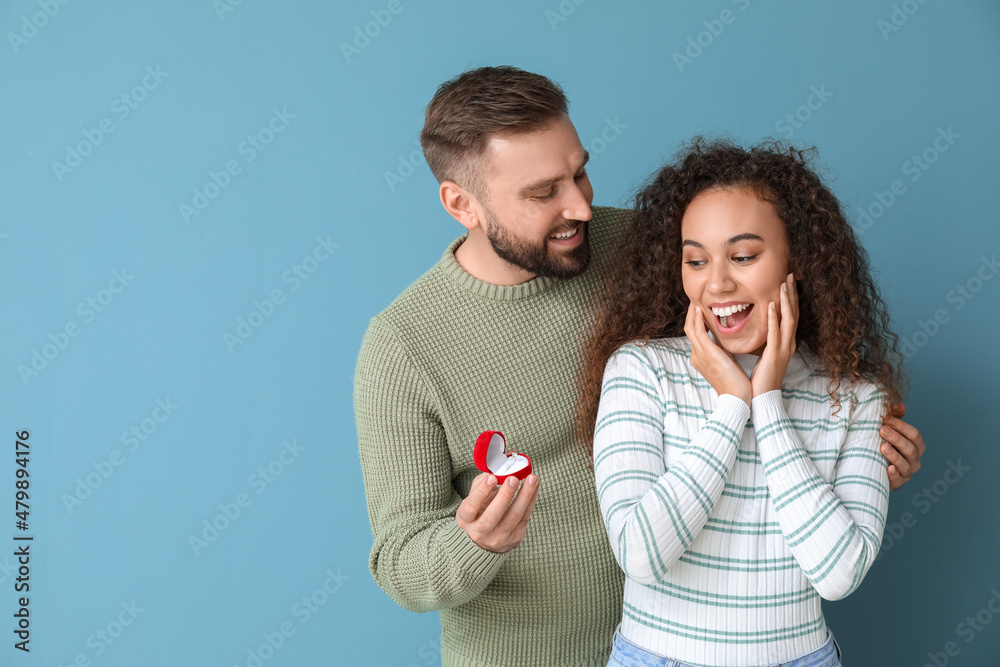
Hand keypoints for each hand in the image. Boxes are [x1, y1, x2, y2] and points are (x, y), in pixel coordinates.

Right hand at [455, 473, 538, 552]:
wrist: (487, 538)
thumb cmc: (480, 511)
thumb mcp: (474, 498)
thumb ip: (482, 484)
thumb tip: (497, 471)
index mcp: (466, 520)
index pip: (471, 507)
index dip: (481, 492)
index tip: (492, 477)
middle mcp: (479, 532)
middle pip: (493, 516)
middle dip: (505, 495)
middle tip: (513, 478)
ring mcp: (498, 538)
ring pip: (513, 517)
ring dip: (524, 496)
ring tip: (532, 479)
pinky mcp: (515, 539)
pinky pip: (525, 518)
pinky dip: (531, 500)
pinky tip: (535, 486)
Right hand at [684, 303, 750, 404]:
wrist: (737, 398)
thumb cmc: (736, 383)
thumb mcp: (727, 363)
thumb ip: (723, 352)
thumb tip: (726, 343)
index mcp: (700, 358)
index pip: (695, 335)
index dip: (696, 320)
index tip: (702, 309)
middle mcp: (696, 355)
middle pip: (689, 328)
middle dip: (692, 313)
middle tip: (696, 299)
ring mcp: (699, 354)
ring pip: (690, 327)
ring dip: (693, 312)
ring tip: (697, 300)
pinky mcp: (707, 353)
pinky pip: (699, 331)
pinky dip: (699, 319)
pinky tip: (701, 309)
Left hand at [750, 273, 798, 396]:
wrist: (762, 397)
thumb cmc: (761, 377)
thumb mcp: (765, 354)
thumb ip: (766, 340)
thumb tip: (760, 326)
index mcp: (785, 342)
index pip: (790, 315)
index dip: (790, 298)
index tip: (787, 281)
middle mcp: (788, 343)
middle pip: (793, 313)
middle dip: (792, 293)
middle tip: (790, 275)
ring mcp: (784, 348)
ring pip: (788, 319)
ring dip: (786, 300)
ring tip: (783, 284)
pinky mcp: (775, 354)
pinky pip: (776, 332)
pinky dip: (774, 318)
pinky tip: (772, 305)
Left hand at [880, 404, 925, 489]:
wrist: (874, 467)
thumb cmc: (884, 445)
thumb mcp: (889, 431)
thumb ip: (895, 419)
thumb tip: (899, 405)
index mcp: (916, 446)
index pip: (915, 435)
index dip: (902, 427)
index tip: (887, 419)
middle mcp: (914, 460)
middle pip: (910, 449)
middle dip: (896, 438)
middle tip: (882, 429)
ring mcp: (907, 473)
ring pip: (904, 464)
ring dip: (894, 455)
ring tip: (883, 447)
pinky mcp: (897, 484)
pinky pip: (898, 480)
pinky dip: (894, 475)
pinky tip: (888, 468)